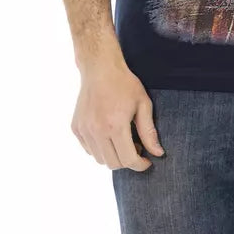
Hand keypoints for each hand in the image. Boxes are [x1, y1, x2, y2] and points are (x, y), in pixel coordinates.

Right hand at [72, 46, 165, 171]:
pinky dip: (100, 149)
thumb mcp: (143, 104)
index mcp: (115, 125)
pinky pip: (89, 150)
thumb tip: (158, 153)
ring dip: (113, 156)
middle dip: (128, 161)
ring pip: (100, 159)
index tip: (147, 161)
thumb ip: (149, 131)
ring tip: (122, 140)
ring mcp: (84, 130)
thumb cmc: (124, 84)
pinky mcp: (76, 128)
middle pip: (114, 163)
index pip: (128, 160)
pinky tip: (108, 134)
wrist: (100, 68)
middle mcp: (97, 131)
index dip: (140, 165)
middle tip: (136, 147)